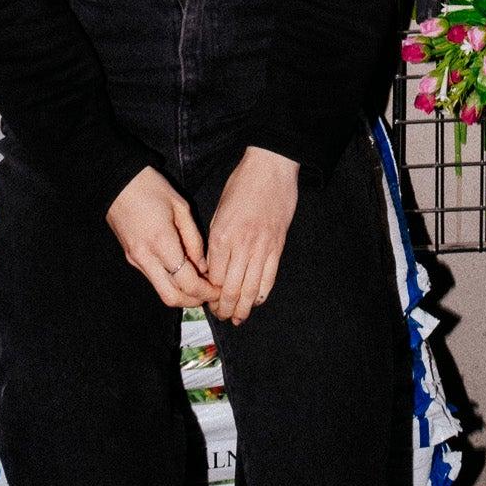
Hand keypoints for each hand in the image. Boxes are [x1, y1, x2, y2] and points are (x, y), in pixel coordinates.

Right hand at [106, 166, 219, 308]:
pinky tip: (183, 274)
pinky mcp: (132, 258)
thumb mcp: (181, 207)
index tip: (218, 289)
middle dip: (194, 301)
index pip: (187, 282)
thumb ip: (194, 240)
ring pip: (161, 292)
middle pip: (172, 298)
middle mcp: (146, 258)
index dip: (206, 291)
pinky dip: (171, 283)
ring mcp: (136, 261)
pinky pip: (154, 279)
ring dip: (182, 295)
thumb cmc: (152, 188)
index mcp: (162, 243)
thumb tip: (203, 266)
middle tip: (210, 294)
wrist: (117, 182)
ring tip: (200, 285)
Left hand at [206, 146, 299, 324]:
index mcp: (221, 236)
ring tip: (237, 317)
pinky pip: (269, 279)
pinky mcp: (278, 247)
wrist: (271, 168)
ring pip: (251, 290)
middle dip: (224, 309)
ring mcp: (262, 248)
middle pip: (231, 290)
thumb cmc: (242, 184)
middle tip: (221, 316)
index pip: (213, 279)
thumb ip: (216, 242)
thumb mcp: (219, 212)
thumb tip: (213, 269)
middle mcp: (241, 246)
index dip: (209, 294)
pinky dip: (261, 295)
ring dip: (243, 309)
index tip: (208, 300)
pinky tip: (255, 301)